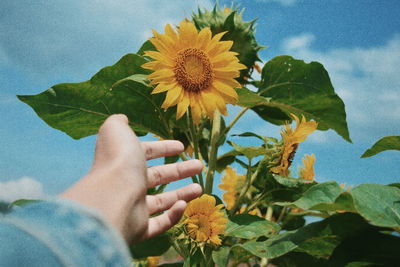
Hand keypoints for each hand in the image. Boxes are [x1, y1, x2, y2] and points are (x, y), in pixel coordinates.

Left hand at [60, 114, 202, 242]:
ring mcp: (132, 208)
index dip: (163, 148)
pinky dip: (174, 216)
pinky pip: (160, 224)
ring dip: (182, 194)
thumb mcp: (116, 130)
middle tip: (199, 165)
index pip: (146, 153)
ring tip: (200, 188)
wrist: (112, 197)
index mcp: (124, 161)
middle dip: (179, 170)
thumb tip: (123, 119)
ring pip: (161, 201)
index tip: (181, 147)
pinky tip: (184, 206)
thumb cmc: (117, 161)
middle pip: (158, 176)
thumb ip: (118, 123)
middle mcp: (127, 184)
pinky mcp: (139, 229)